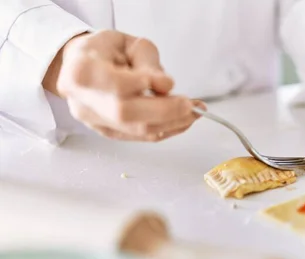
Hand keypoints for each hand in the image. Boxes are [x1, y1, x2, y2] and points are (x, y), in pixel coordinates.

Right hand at [44, 30, 201, 141]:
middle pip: (126, 113)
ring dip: (172, 123)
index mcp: (81, 71)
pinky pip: (141, 137)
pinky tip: (183, 120)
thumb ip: (146, 61)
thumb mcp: (127, 43)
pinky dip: (166, 129)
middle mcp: (84, 101)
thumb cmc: (104, 52)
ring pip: (136, 130)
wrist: (79, 67)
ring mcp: (95, 122)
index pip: (113, 83)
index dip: (141, 84)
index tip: (168, 82)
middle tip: (192, 105)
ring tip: (195, 112)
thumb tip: (165, 85)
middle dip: (165, 111)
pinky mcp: (108, 133)